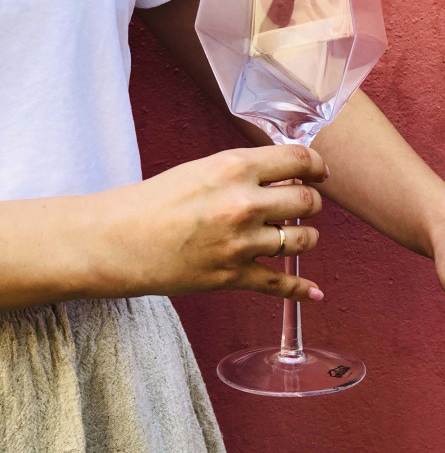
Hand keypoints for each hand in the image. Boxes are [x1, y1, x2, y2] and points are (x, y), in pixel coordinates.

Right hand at [91, 145, 326, 300]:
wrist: (115, 241)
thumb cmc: (153, 201)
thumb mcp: (201, 170)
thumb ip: (243, 172)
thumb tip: (287, 176)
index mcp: (234, 168)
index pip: (299, 160)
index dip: (317, 166)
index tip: (320, 173)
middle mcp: (244, 204)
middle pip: (308, 201)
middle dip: (310, 201)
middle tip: (302, 203)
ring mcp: (241, 243)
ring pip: (303, 240)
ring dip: (305, 237)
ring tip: (294, 234)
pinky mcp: (233, 277)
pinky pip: (281, 285)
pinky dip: (303, 290)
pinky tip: (316, 292)